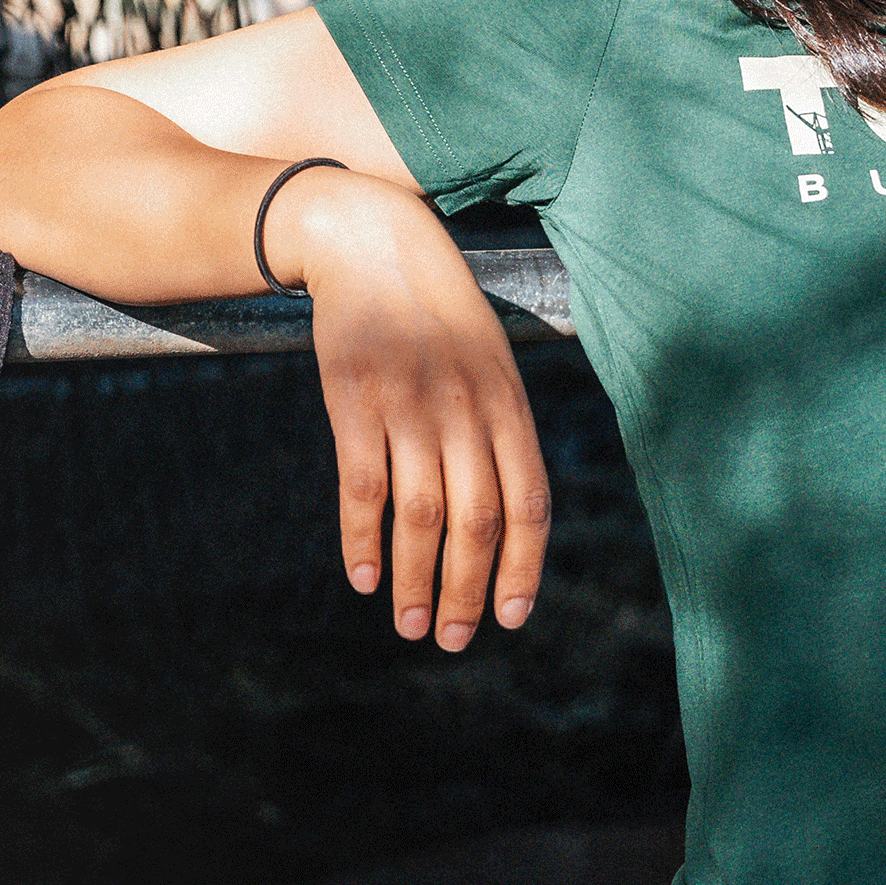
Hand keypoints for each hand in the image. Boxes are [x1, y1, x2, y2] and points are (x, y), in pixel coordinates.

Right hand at [265, 167, 550, 649]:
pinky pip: (363, 490)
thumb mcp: (490, 360)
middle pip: (478, 522)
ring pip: (422, 518)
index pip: (530, 501)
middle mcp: (467, 411)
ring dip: (419, 581)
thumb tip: (508, 509)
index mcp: (509, 403)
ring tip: (413, 625)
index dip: (523, 565)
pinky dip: (364, 541)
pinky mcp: (355, 405)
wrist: (373, 244)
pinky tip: (367, 578)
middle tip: (454, 640)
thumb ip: (500, 427)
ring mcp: (410, 409)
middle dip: (469, 591)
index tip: (510, 616)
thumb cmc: (439, 312)